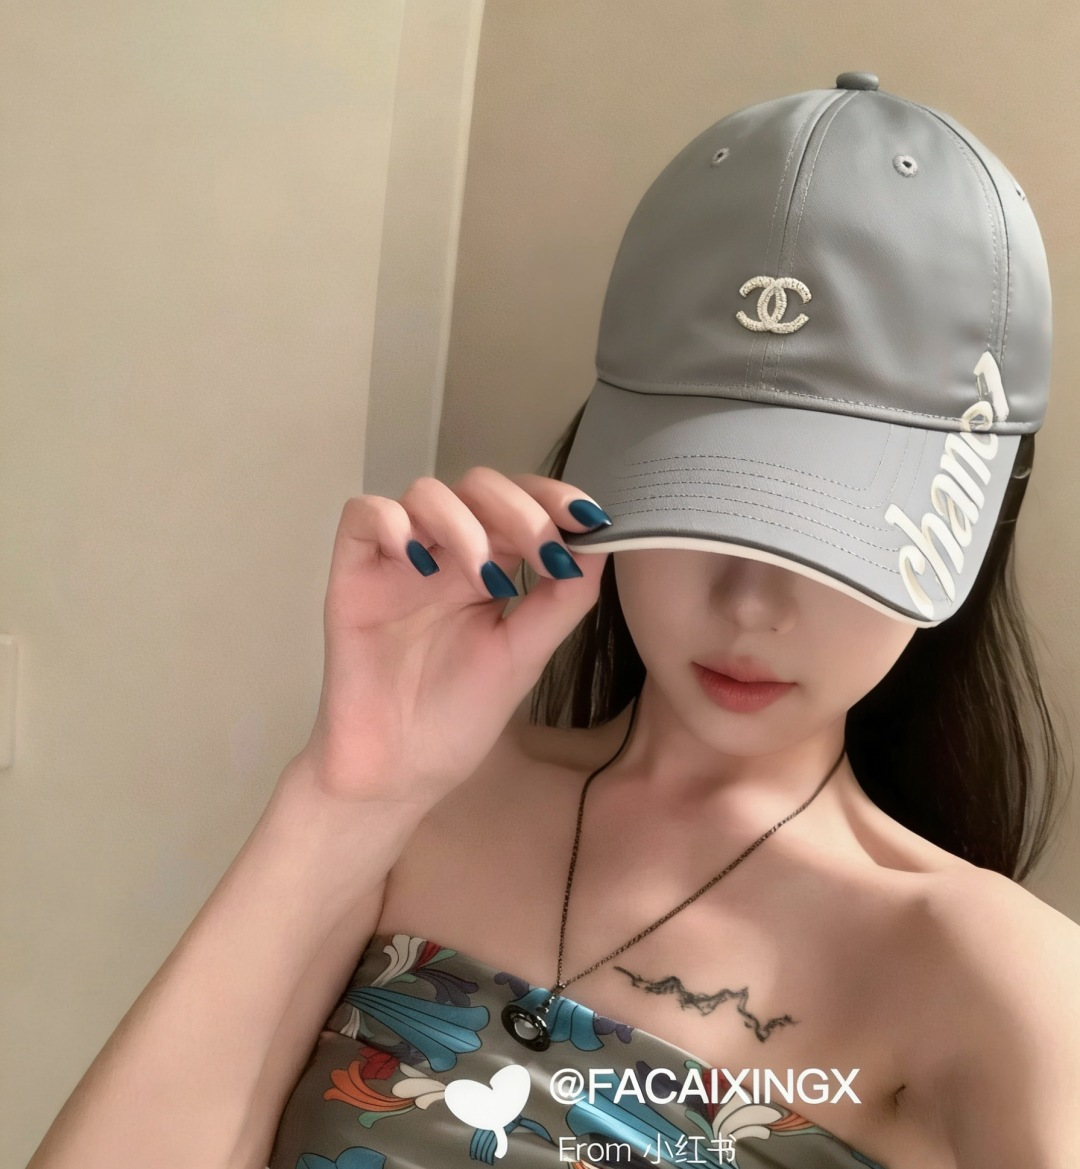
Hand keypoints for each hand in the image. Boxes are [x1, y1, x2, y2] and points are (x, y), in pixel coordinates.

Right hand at [294, 467, 609, 809]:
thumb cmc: (455, 719)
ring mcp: (397, 560)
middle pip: (478, 486)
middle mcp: (443, 555)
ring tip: (482, 576)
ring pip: (426, 492)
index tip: (587, 518)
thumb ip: (561, 600)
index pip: (521, 505)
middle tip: (540, 551)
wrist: (397, 773)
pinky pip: (362, 514)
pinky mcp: (352, 573)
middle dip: (519, 509)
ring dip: (465, 522)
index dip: (553, 497)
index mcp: (488, 568)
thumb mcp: (525, 656)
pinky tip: (416, 557)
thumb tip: (600, 544)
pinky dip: (391, 520)